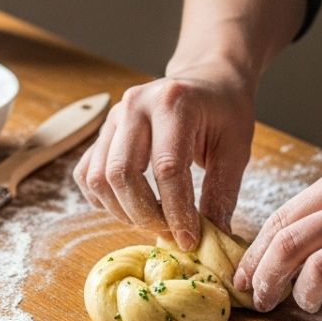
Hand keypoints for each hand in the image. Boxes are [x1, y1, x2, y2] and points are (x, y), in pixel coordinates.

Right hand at [72, 62, 255, 249]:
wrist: (207, 81)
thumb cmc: (224, 113)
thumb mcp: (235, 149)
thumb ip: (222, 193)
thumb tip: (214, 237)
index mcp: (173, 103)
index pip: (166, 168)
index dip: (176, 211)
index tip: (189, 239)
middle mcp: (134, 105)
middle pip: (122, 174)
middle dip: (145, 215)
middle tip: (170, 232)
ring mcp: (113, 117)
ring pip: (99, 178)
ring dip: (123, 211)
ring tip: (153, 219)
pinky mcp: (102, 132)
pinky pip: (86, 174)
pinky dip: (102, 199)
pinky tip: (130, 205)